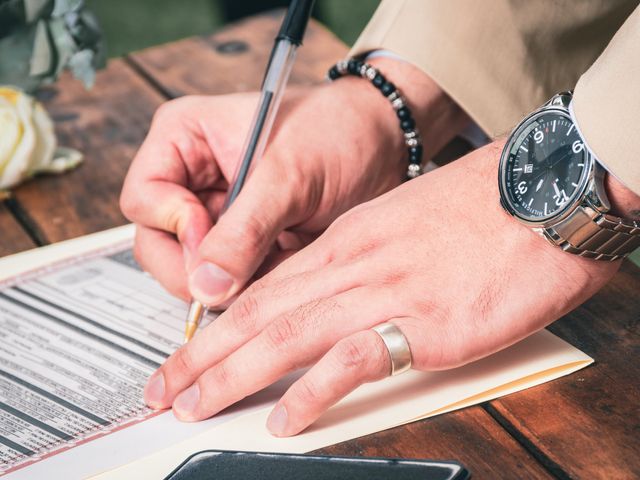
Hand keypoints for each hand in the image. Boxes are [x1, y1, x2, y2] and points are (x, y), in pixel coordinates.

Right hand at [120, 57, 466, 305]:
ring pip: (192, 269)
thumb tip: (205, 285)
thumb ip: (244, 230)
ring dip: (227, 282)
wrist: (383, 147)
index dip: (174, 227)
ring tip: (271, 266)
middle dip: (195, 269)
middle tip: (232, 281)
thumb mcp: (288, 175)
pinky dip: (251, 287)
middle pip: (159, 242)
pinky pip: (228, 279)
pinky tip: (280, 273)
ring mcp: (217, 214)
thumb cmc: (338, 130)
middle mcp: (193, 179)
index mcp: (185, 139)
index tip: (211, 240)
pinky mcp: (243, 242)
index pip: (144, 199)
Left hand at [142, 140, 620, 435]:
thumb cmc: (481, 209)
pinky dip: (314, 391)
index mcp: (347, 239)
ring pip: (287, 334)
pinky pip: (353, 359)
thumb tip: (343, 297)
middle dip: (204, 353)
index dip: (221, 321)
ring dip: (234, 373)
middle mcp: (352, 264)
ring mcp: (384, 292)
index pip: (267, 285)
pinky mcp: (423, 323)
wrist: (540, 194)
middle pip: (261, 311)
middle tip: (165, 386)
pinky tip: (285, 418)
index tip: (193, 348)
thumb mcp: (406, 225)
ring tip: (196, 405)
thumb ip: (369, 261)